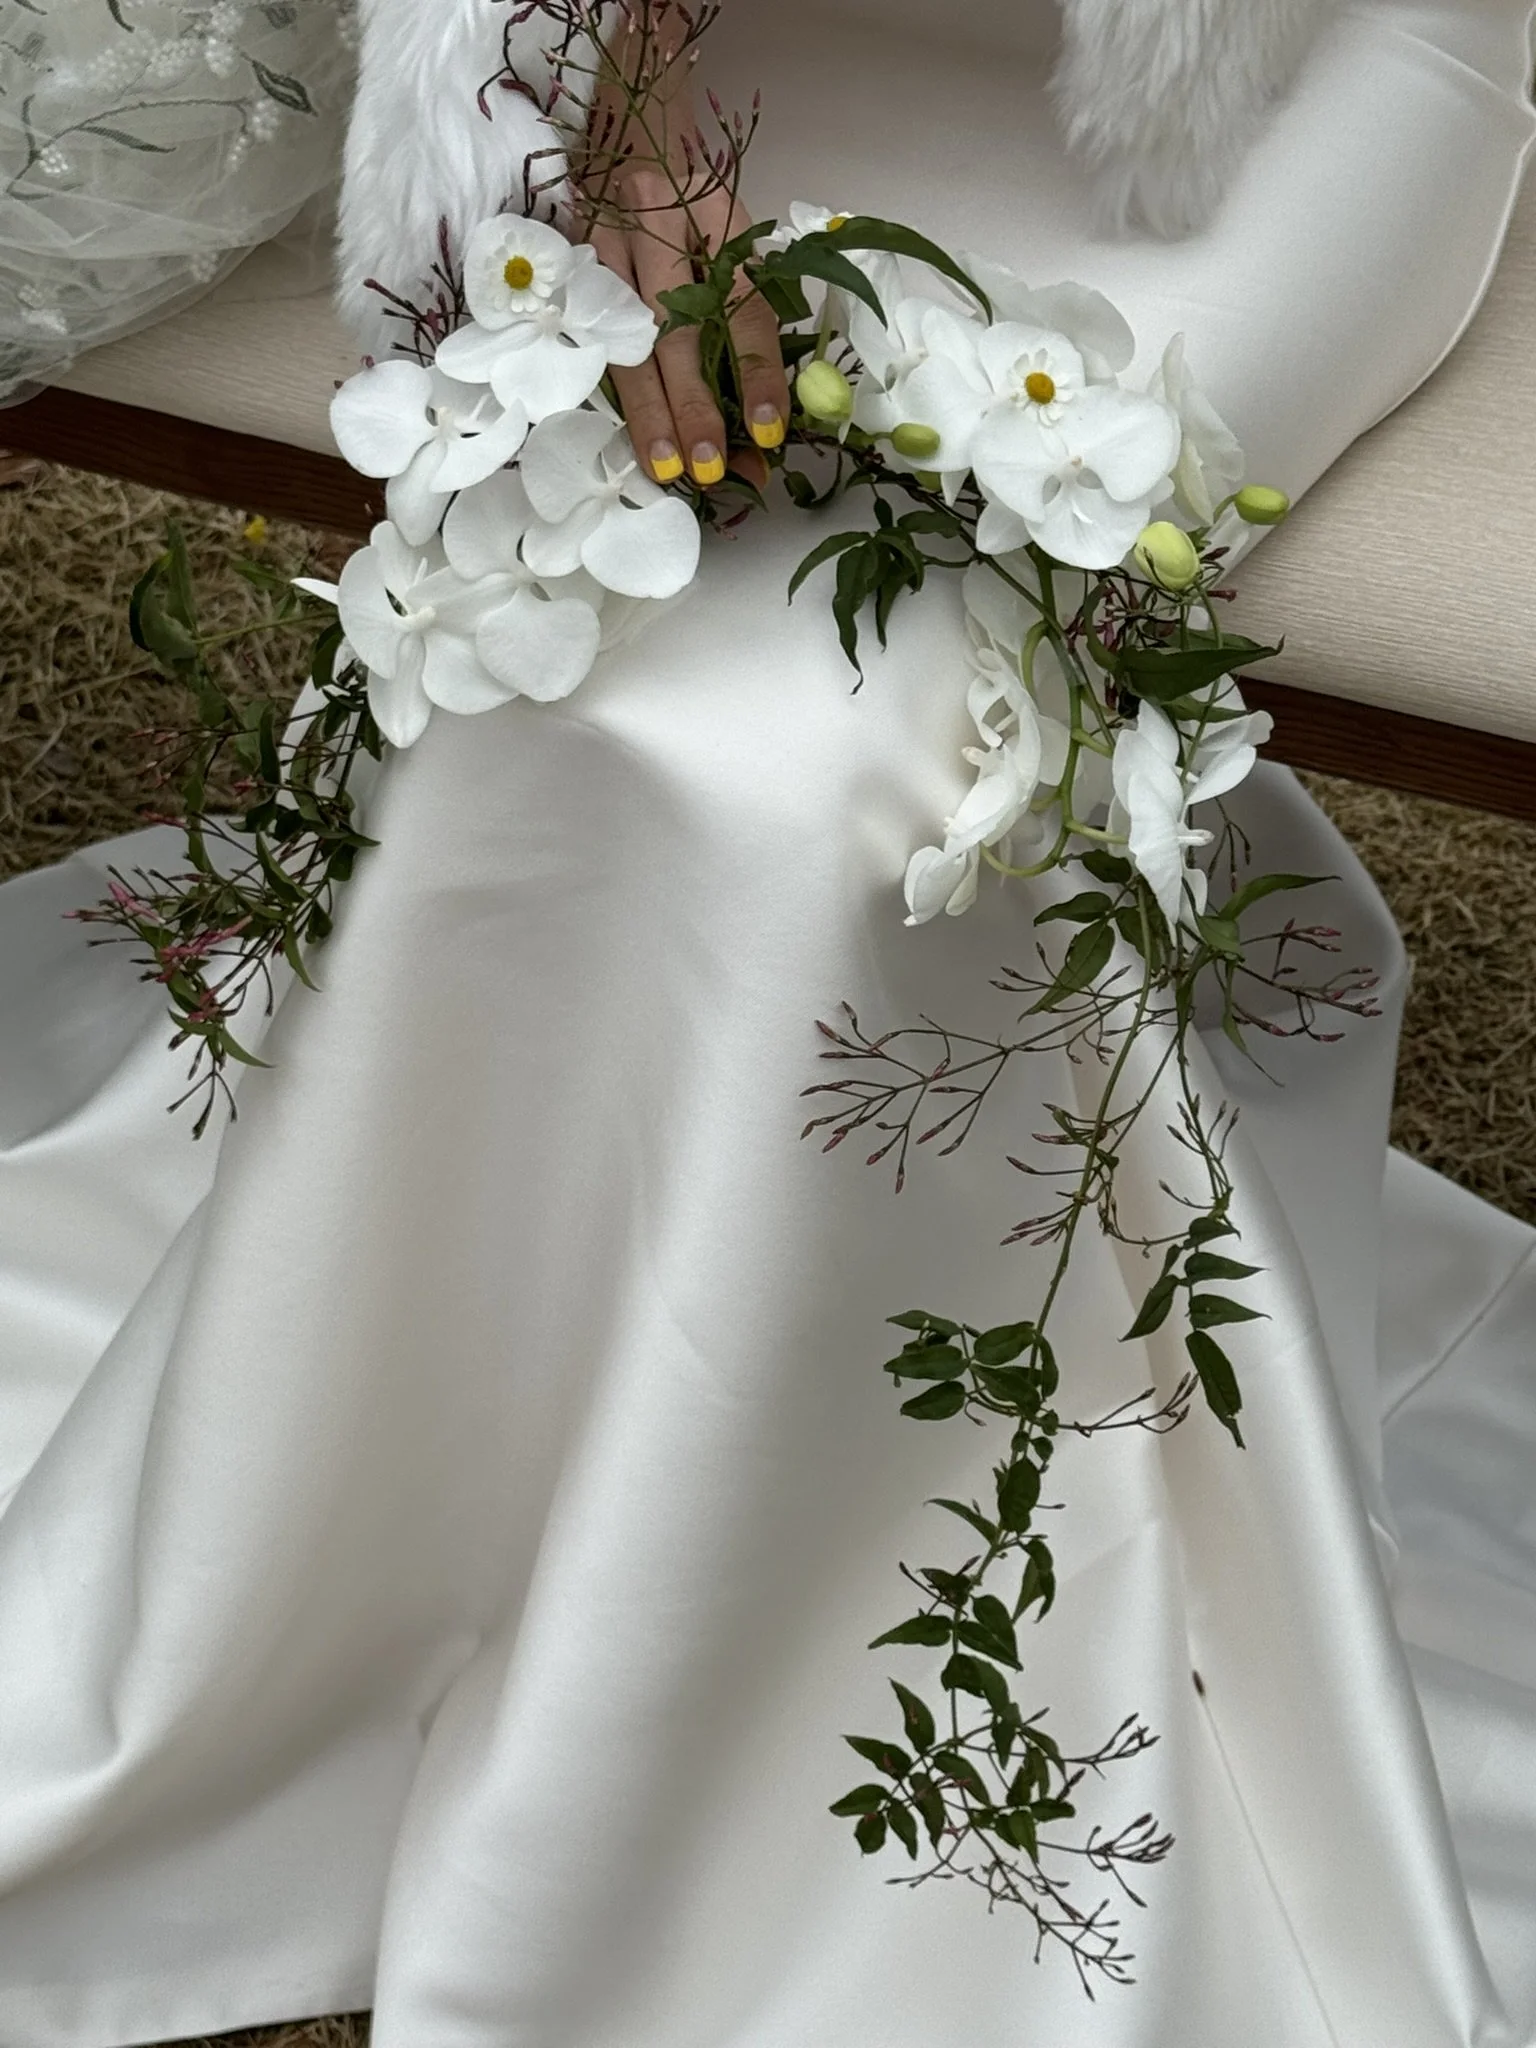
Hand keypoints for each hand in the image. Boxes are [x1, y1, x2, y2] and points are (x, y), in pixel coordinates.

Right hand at [581, 17, 789, 488]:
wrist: (624, 133)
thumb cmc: (691, 206)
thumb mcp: (732, 237)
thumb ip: (751, 315)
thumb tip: (765, 421)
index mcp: (712, 211)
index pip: (743, 303)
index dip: (758, 373)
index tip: (768, 432)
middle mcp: (654, 221)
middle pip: (677, 329)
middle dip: (696, 407)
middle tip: (711, 467)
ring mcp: (602, 244)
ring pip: (625, 341)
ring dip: (649, 413)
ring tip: (666, 468)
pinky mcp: (568, 265)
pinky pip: (590, 340)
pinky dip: (613, 395)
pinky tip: (629, 436)